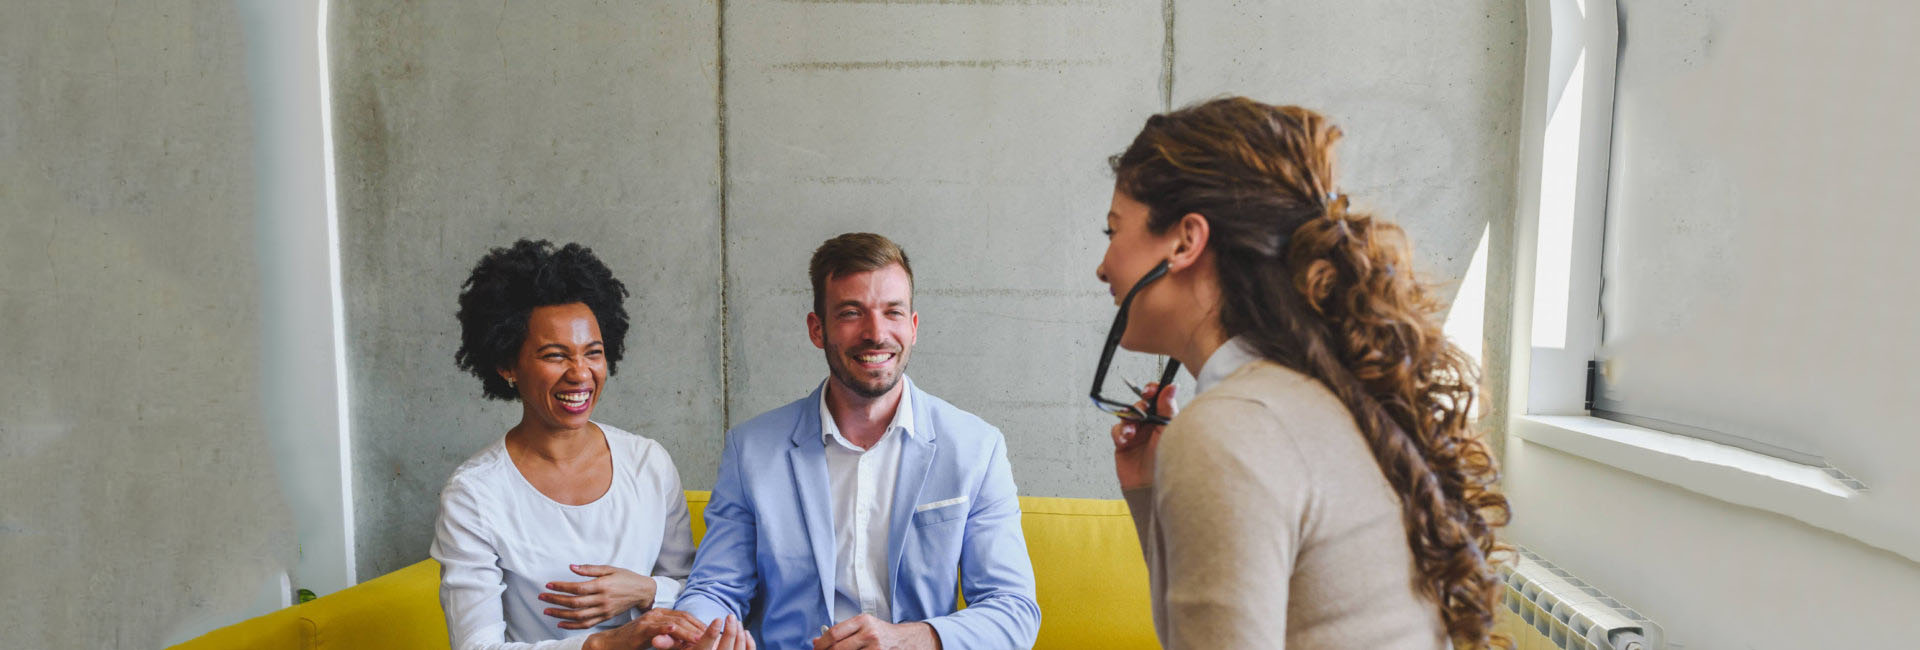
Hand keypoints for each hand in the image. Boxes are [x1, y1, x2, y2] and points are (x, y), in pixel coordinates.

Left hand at [542, 564, 656, 628]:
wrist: (642, 592)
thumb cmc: (626, 578)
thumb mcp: (610, 568)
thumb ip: (590, 569)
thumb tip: (572, 567)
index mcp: (603, 585)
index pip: (577, 588)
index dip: (561, 587)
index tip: (548, 585)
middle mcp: (602, 600)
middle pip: (574, 603)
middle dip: (556, 600)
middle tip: (542, 597)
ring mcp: (603, 611)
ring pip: (578, 616)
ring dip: (560, 614)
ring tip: (547, 610)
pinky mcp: (605, 617)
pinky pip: (586, 624)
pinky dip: (572, 626)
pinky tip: (561, 623)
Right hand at [582, 608, 705, 649]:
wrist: (611, 643)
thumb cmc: (634, 642)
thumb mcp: (657, 638)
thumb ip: (671, 637)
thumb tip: (689, 642)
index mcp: (662, 614)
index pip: (686, 616)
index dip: (700, 624)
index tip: (712, 632)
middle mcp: (657, 613)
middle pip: (683, 617)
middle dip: (698, 627)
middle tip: (711, 636)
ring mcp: (649, 620)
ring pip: (673, 622)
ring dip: (688, 631)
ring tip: (700, 638)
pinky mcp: (641, 629)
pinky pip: (656, 628)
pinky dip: (667, 629)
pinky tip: (675, 631)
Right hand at [687, 615, 754, 649]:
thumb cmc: (701, 649)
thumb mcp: (692, 646)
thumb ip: (698, 639)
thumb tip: (708, 627)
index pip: (704, 648)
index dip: (711, 634)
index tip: (718, 619)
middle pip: (725, 649)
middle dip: (730, 631)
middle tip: (730, 616)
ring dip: (739, 634)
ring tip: (736, 621)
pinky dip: (749, 642)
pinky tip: (745, 632)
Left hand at [811, 614, 940, 649]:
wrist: (908, 641)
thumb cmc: (883, 634)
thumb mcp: (864, 626)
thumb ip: (841, 632)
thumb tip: (816, 641)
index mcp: (863, 621)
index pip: (834, 634)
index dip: (820, 645)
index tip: (815, 649)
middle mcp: (869, 634)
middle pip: (837, 649)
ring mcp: (875, 649)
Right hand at [1111, 382, 1175, 489]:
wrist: (1152, 487)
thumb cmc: (1168, 464)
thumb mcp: (1169, 432)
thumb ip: (1167, 409)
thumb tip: (1171, 386)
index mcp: (1165, 420)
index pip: (1158, 399)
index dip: (1153, 391)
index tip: (1150, 390)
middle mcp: (1151, 426)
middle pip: (1140, 406)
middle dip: (1138, 407)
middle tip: (1140, 411)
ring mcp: (1137, 435)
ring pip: (1127, 416)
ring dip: (1127, 421)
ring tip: (1131, 433)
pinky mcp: (1123, 444)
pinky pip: (1117, 431)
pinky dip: (1119, 433)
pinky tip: (1125, 440)